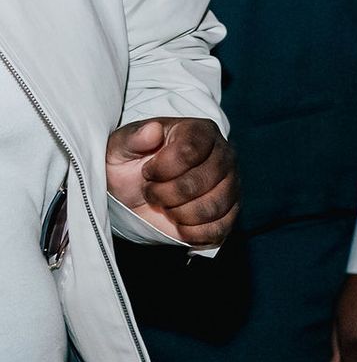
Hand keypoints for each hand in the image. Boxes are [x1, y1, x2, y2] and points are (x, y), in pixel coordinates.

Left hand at [104, 117, 238, 246]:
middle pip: (200, 182)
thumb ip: (133, 137)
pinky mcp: (230, 212)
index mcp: (200, 132)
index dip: (162, 169)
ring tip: (166, 206)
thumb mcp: (120, 147)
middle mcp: (223, 155)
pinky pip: (218, 228)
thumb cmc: (130, 164)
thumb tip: (152, 130)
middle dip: (165, 194)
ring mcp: (231, 184)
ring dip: (179, 214)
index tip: (147, 172)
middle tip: (152, 191)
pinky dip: (192, 231)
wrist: (136, 193)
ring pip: (212, 208)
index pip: (189, 151)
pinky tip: (179, 221)